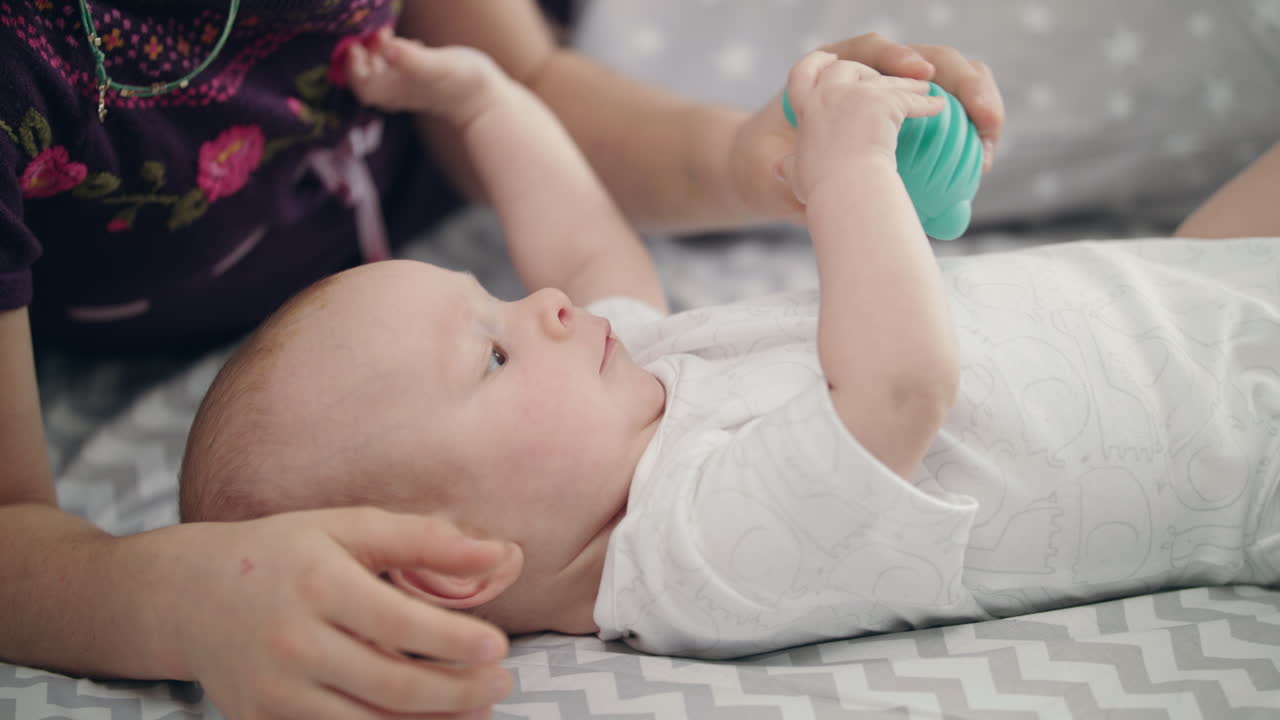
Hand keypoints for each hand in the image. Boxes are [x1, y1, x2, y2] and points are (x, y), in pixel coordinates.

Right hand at [175, 508, 513, 719]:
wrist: (188, 596)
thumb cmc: (284, 554)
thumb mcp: (348, 528)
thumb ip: (424, 540)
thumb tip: (499, 554)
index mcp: (317, 583)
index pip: (398, 623)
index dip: (454, 641)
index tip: (498, 646)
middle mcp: (293, 642)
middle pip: (390, 685)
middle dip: (457, 692)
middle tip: (502, 683)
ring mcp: (274, 692)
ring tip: (477, 708)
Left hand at [346, 30, 512, 126]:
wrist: (487, 100)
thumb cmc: (464, 83)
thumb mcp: (438, 66)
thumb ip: (412, 59)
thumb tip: (388, 48)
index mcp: (392, 90)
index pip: (358, 82)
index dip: (352, 62)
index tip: (359, 41)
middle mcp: (394, 92)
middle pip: (363, 76)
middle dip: (364, 52)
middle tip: (379, 32)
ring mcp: (405, 87)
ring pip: (377, 70)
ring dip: (378, 50)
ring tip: (390, 33)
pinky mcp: (417, 81)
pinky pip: (393, 68)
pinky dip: (393, 53)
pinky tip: (408, 43)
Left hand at [728, 32, 1003, 221]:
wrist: (769, 171)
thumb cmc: (766, 164)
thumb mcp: (765, 167)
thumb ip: (776, 168)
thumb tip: (781, 173)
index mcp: (830, 71)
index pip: (867, 49)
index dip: (895, 57)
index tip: (918, 78)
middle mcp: (868, 72)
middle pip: (923, 57)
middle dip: (958, 78)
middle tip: (980, 116)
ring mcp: (895, 90)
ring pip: (948, 79)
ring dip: (977, 101)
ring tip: (989, 138)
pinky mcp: (912, 113)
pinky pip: (952, 109)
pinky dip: (972, 128)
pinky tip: (982, 158)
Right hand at [779, 52, 943, 205]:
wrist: (844, 190)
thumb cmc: (820, 190)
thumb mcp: (794, 177)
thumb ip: (790, 167)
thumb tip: (781, 168)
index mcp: (806, 110)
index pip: (801, 75)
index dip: (815, 64)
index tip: (828, 59)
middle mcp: (828, 94)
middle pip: (846, 67)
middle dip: (866, 70)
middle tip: (884, 78)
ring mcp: (857, 94)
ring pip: (884, 80)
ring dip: (905, 83)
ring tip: (923, 89)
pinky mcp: (883, 102)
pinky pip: (911, 99)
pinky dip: (927, 103)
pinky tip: (938, 107)